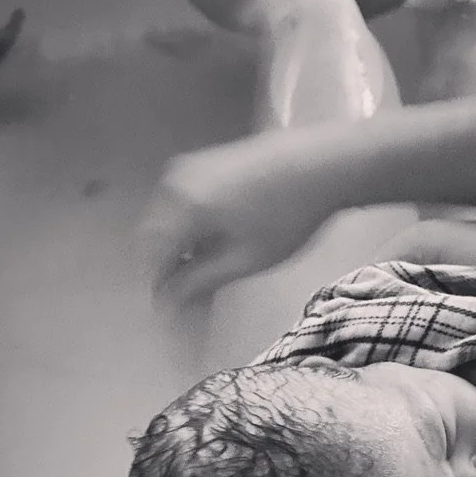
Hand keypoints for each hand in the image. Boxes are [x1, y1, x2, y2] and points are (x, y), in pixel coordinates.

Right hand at [137, 132, 334, 302]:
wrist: (324, 164)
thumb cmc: (289, 215)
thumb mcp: (244, 260)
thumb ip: (200, 281)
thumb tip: (169, 302)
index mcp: (180, 206)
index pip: (151, 258)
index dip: (159, 290)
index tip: (171, 313)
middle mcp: (175, 182)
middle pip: (154, 238)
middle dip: (168, 271)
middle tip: (188, 300)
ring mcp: (189, 168)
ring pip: (168, 220)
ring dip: (178, 250)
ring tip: (203, 277)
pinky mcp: (205, 163)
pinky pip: (182, 203)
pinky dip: (189, 228)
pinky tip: (211, 246)